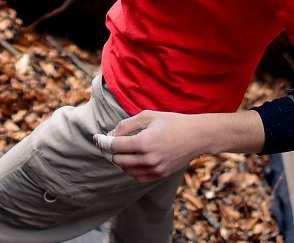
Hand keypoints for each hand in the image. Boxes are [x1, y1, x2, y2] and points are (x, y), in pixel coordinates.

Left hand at [102, 109, 263, 181]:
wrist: (197, 136)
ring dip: (120, 160)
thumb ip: (127, 125)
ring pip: (126, 170)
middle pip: (118, 160)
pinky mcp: (160, 175)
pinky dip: (130, 169)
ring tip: (121, 149)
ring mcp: (155, 169)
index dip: (103, 141)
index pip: (115, 146)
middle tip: (107, 143)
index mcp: (144, 142)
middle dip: (110, 151)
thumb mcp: (148, 116)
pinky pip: (137, 176)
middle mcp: (149, 159)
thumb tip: (110, 134)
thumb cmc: (172, 122)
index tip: (97, 137)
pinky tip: (131, 159)